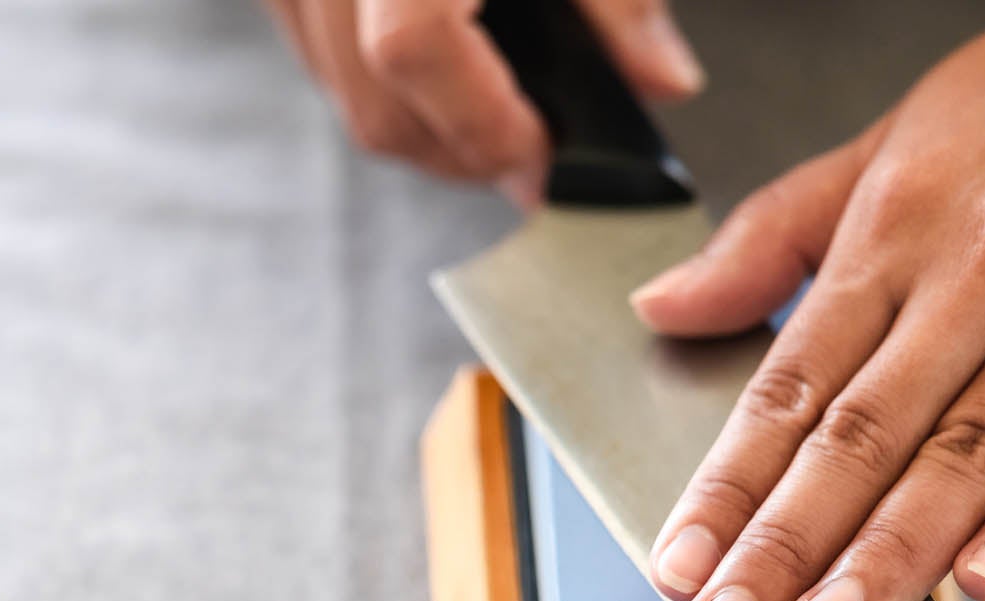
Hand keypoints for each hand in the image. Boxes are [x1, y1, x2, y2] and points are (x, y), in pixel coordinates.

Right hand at [263, 0, 702, 204]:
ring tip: (494, 110)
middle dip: (466, 153)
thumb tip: (663, 82)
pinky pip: (321, 64)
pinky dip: (383, 86)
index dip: (487, 126)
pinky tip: (441, 71)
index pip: (415, 52)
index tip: (546, 164)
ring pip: (350, 102)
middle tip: (533, 153)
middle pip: (381, 112)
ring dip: (427, 128)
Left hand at [633, 0, 984, 600]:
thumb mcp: (875, 155)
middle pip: (863, 433)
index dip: (727, 486)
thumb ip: (764, 242)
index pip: (789, 386)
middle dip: (788, 546)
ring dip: (895, 553)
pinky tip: (984, 581)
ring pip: (972, 449)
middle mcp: (978, 272)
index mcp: (893, 234)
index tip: (678, 568)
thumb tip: (660, 307)